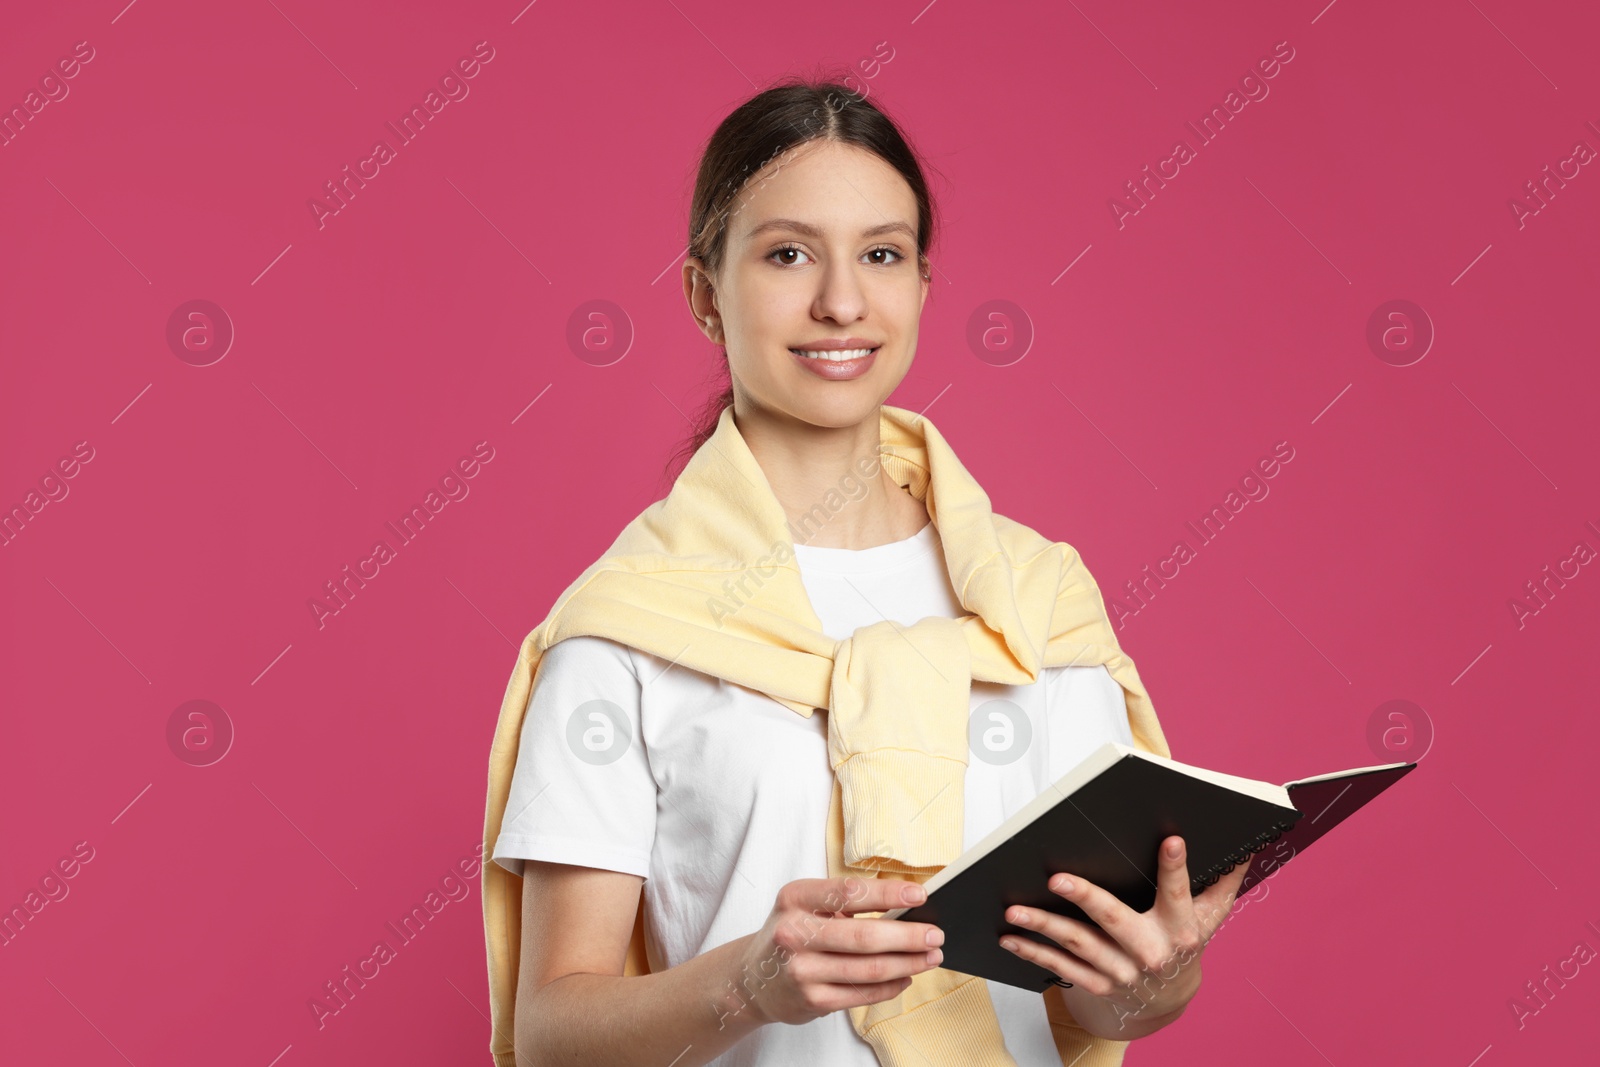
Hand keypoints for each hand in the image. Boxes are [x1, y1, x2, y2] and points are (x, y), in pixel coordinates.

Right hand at [732, 877, 945, 1025]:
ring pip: (869, 969)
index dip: (888, 893)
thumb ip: (846, 904)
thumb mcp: (805, 906)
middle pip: (864, 936)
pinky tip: (906, 977)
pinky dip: (891, 986)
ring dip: (907, 963)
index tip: (919, 895)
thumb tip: (905, 908)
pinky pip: (862, 993)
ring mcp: (802, 970)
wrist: (753, 978)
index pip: (849, 892)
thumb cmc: (791, 933)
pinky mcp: (812, 1000)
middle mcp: (793, 933)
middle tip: (935, 934)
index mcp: (795, 898)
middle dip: (908, 936)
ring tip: (929, 957)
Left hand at [998, 835, 1246, 1027]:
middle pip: (1114, 919)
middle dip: (1085, 897)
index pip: (1177, 893)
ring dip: (1044, 926)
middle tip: (1057, 877)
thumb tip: (1247, 844)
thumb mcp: (1211, 915)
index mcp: (1180, 928)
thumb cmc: (1186, 941)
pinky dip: (1034, 952)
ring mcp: (1122, 970)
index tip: (1170, 839)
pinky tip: (1010, 936)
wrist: (1168, 998)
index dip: (1175, 867)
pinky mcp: (1099, 984)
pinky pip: (1062, 968)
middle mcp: (1150, 951)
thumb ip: (1225, 881)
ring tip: (1014, 909)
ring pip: (1079, 944)